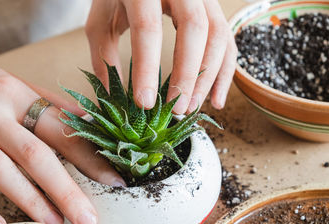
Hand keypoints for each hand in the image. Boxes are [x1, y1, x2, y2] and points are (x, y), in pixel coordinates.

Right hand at [0, 50, 124, 223]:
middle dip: (65, 190)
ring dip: (30, 201)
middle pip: (33, 154)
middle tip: (88, 219)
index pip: (59, 128)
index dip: (89, 157)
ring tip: (55, 223)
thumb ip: (47, 103)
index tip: (113, 181)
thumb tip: (87, 121)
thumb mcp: (10, 83)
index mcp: (12, 93)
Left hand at [86, 0, 236, 113]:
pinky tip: (215, 98)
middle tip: (176, 109)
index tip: (144, 102)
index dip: (147, 68)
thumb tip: (111, 101)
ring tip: (192, 106)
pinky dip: (224, 71)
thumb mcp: (102, 22)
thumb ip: (105, 58)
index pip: (148, 28)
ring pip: (217, 33)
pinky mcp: (212, 6)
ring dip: (208, 76)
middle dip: (187, 74)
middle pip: (194, 28)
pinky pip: (227, 38)